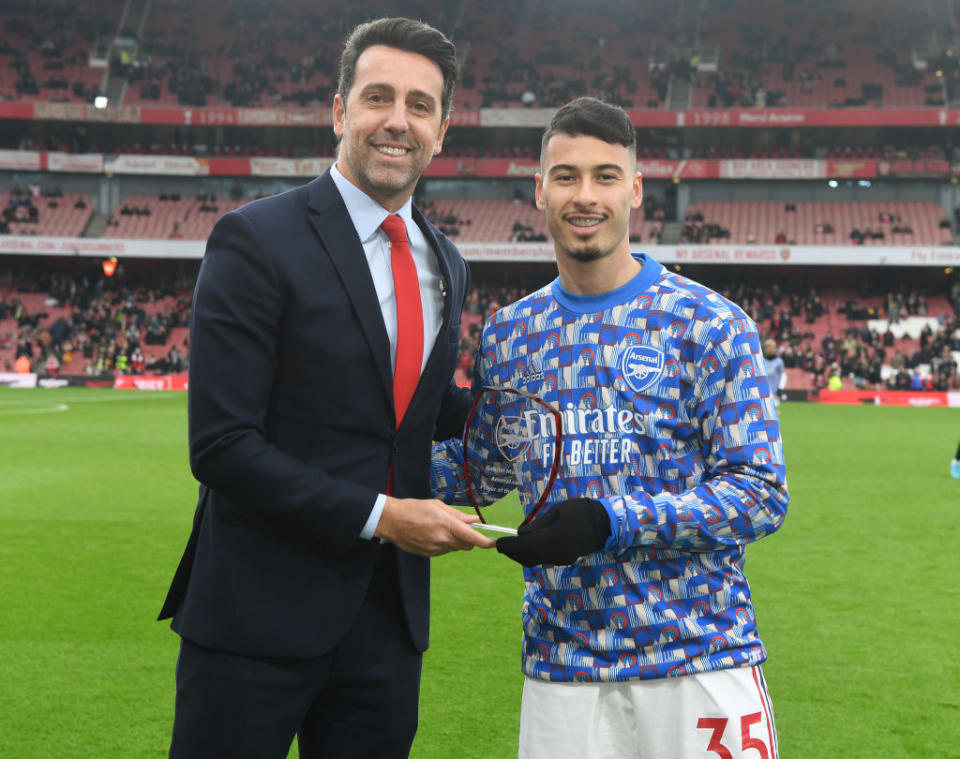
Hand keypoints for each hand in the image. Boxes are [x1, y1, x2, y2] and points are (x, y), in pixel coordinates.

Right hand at [375, 496, 494, 555]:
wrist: (391, 521)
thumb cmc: (414, 509)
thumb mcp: (437, 506)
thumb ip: (458, 515)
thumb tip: (474, 520)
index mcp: (447, 525)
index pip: (472, 538)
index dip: (485, 542)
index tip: (493, 543)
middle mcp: (443, 540)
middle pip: (467, 545)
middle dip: (468, 538)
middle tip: (459, 526)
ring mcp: (436, 549)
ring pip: (455, 548)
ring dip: (455, 540)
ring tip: (439, 527)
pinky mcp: (429, 554)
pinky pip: (444, 551)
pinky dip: (444, 544)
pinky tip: (432, 534)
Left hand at [495, 498, 609, 566]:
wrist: (604, 524)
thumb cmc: (580, 511)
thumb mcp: (556, 512)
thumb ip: (537, 526)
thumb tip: (520, 534)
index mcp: (551, 539)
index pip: (522, 546)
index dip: (508, 546)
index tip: (497, 543)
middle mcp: (554, 554)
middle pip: (526, 558)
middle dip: (512, 553)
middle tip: (501, 545)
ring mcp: (560, 560)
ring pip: (534, 561)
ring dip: (521, 555)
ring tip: (512, 545)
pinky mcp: (565, 560)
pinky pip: (544, 559)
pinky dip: (533, 555)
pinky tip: (528, 546)